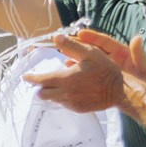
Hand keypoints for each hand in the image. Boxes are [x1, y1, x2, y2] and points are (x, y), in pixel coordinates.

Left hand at [26, 29, 145, 113]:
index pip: (41, 81)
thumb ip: (71, 46)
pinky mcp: (77, 109)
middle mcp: (65, 93)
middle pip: (43, 94)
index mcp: (65, 79)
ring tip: (58, 84)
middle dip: (40, 87)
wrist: (120, 91)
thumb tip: (55, 38)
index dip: (32, 78)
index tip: (26, 76)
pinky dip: (62, 97)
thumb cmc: (105, 70)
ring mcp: (71, 103)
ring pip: (53, 99)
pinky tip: (70, 90)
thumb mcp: (90, 53)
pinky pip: (63, 104)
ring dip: (51, 92)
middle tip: (41, 81)